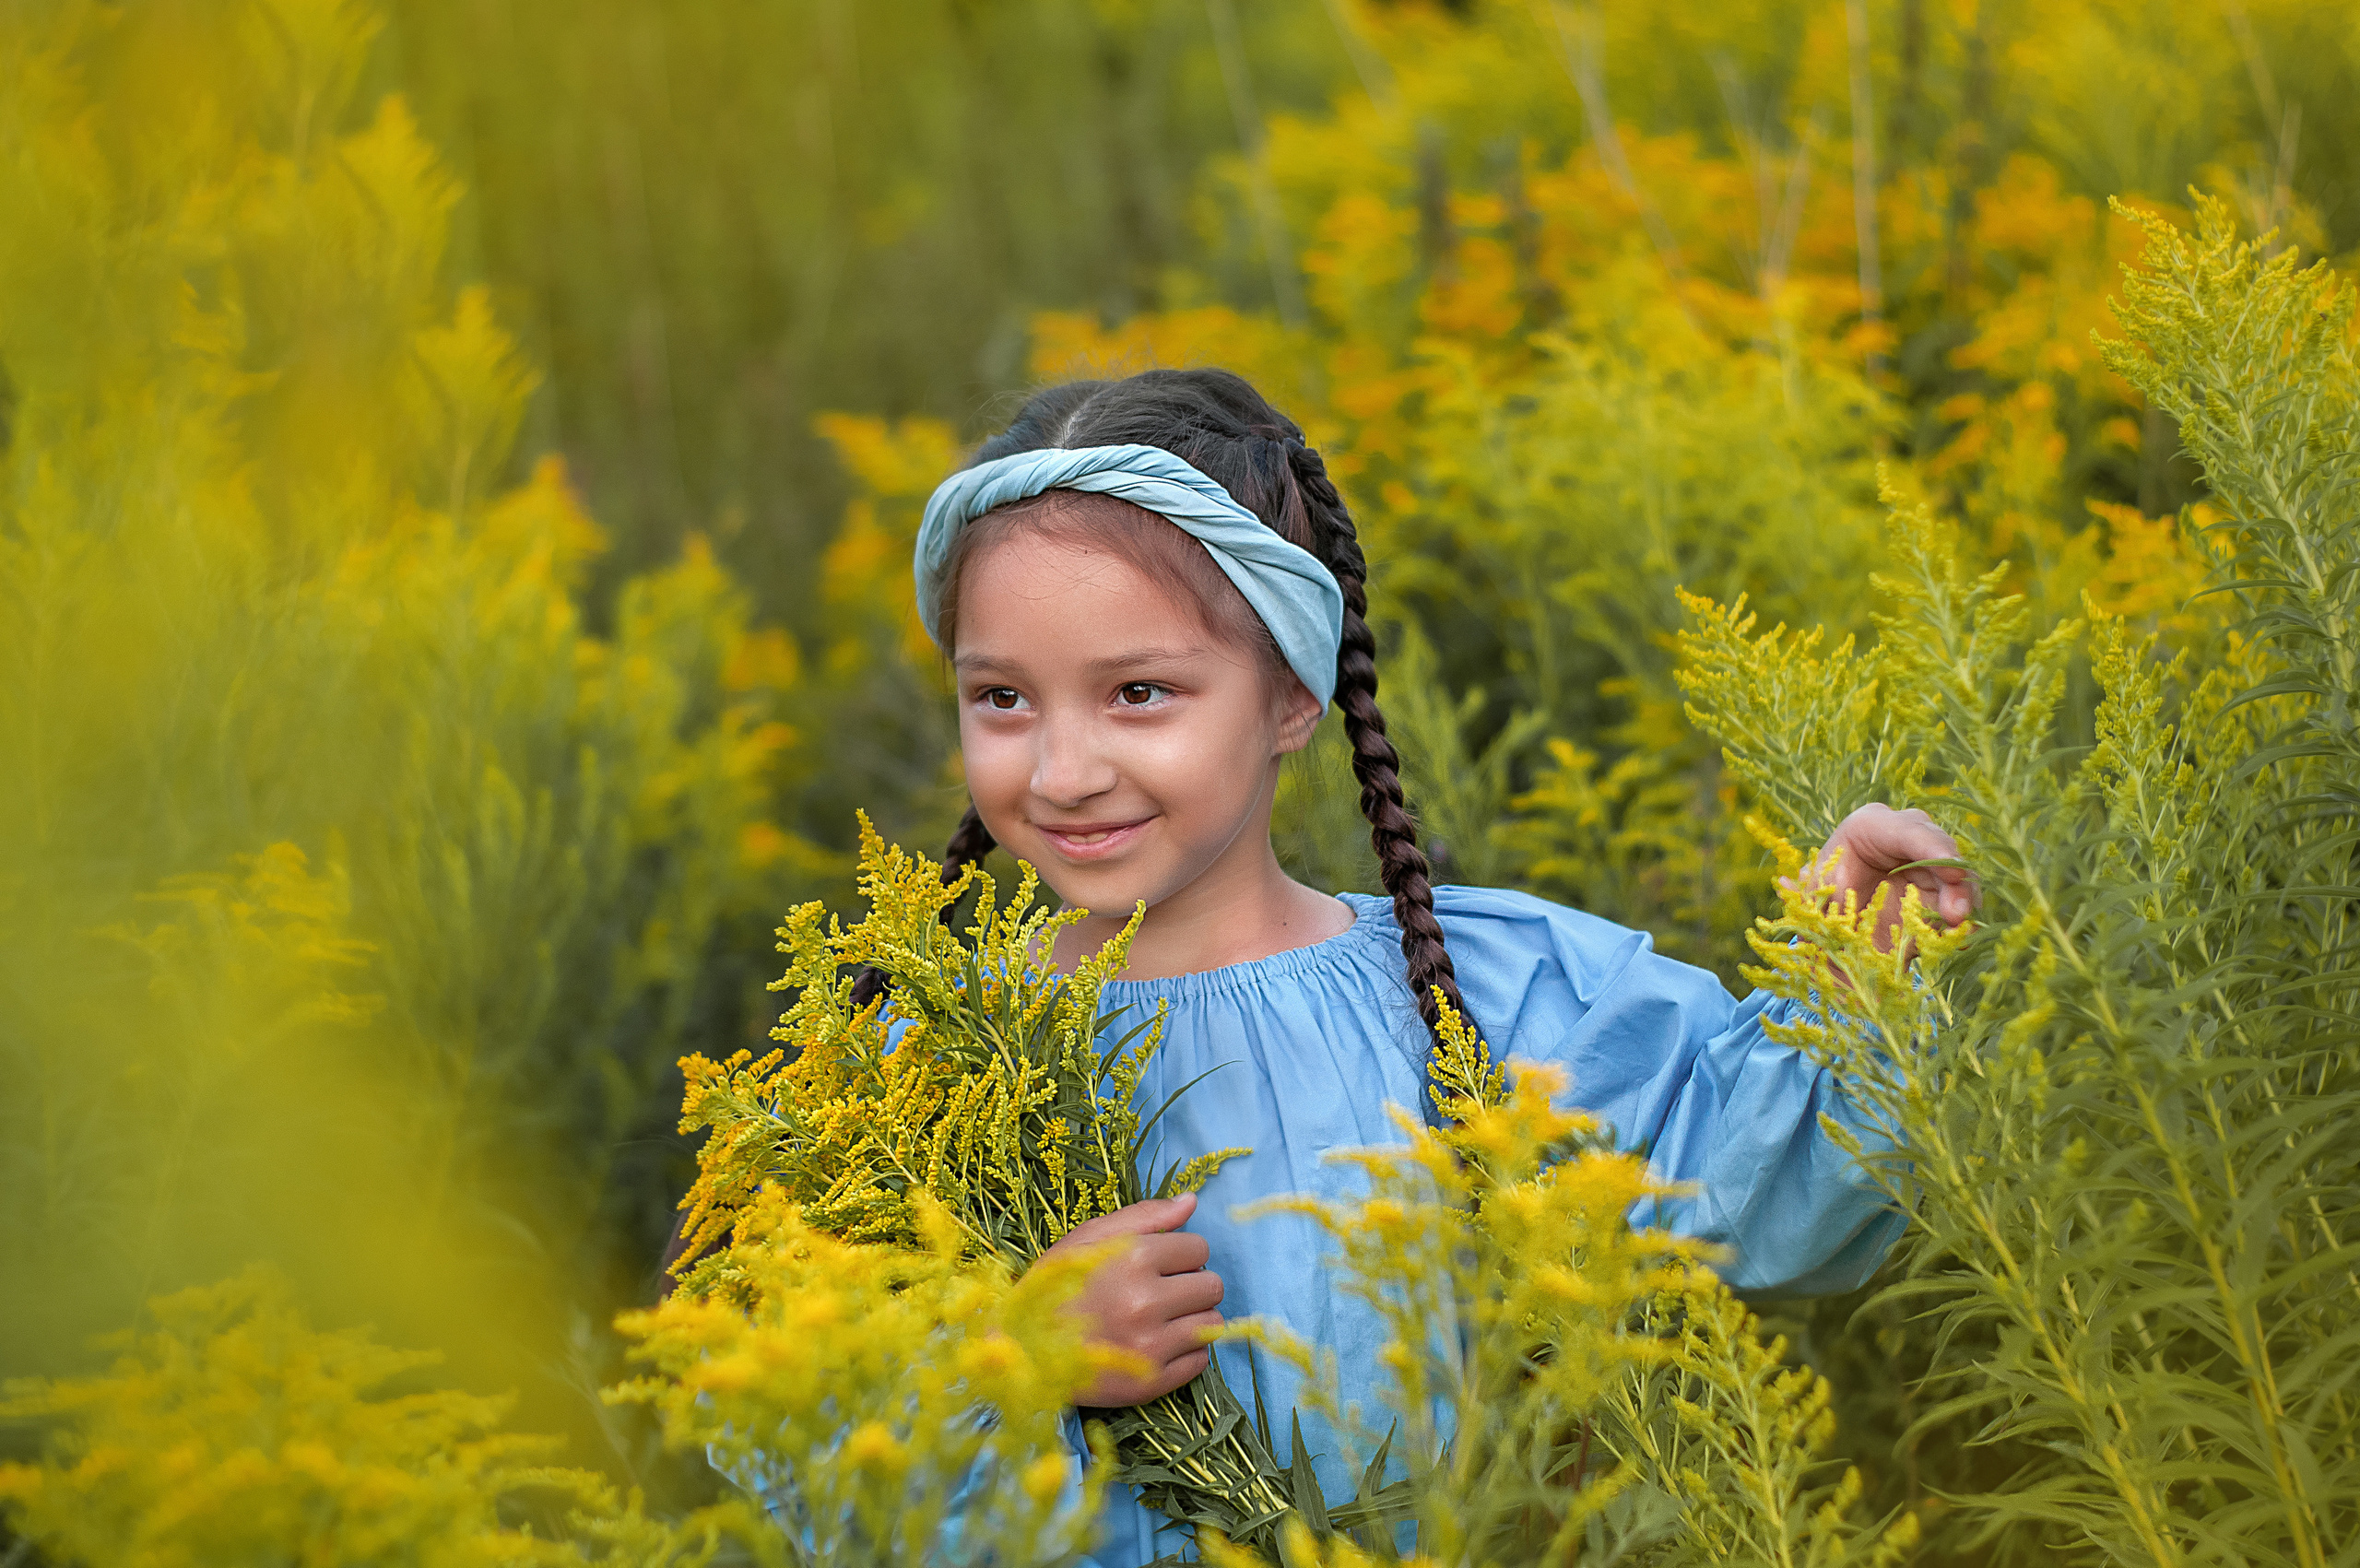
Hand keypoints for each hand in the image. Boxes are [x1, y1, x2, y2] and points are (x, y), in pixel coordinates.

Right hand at [1040, 1192, 1224, 1406]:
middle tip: (1161, 1292)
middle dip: (1192, 1284)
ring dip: (1193, 1318)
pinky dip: (1186, 1352)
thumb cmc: (1054, 1287)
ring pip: (1212, 1323)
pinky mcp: (1151, 1383)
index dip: (1181, 1253)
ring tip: (1160, 1319)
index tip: (1160, 1264)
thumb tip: (1192, 1201)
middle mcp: (1145, 1302)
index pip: (1199, 1248)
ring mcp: (1150, 1346)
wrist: (1021, 1352)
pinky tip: (1157, 1344)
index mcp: (1133, 1258)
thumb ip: (1144, 1216)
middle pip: (1213, 1286)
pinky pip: (1200, 1360)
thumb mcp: (1088, 1238)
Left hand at [1800, 804, 1976, 954]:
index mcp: (1868, 827)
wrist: (1836, 935)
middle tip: (1955, 915)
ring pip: (1957, 874)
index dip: (1932, 847)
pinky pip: (1960, 900)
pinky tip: (1956, 940)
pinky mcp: (1942, 890)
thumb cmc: (1820, 905)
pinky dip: (1960, 920)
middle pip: (1940, 848)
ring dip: (1962, 901)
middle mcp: (1903, 836)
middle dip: (1954, 879)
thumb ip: (1802, 896)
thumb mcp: (1811, 902)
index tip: (1951, 873)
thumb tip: (1782, 885)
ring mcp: (1927, 862)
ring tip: (1955, 929)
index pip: (1906, 828)